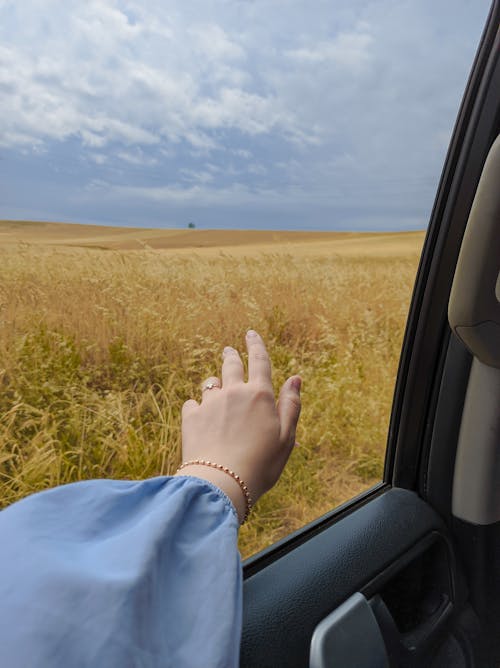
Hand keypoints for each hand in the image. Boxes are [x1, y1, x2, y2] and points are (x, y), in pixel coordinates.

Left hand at [175, 330, 300, 523]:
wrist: (221, 483)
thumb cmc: (261, 464)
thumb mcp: (286, 437)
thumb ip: (291, 405)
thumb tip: (295, 378)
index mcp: (260, 395)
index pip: (259, 361)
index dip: (256, 344)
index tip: (251, 334)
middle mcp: (234, 392)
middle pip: (231, 365)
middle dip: (231, 355)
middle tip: (229, 350)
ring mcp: (210, 403)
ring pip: (210, 382)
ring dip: (214, 382)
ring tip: (215, 387)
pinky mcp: (191, 417)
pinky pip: (192, 403)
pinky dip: (196, 406)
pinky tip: (199, 414)